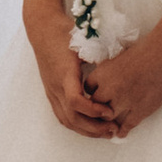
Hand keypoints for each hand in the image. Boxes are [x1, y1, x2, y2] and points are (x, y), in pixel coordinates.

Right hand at [23, 0, 117, 138]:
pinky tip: (90, 126)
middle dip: (94, 128)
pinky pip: (62, 116)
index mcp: (64, 74)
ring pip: (66, 121)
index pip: (75, 101)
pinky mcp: (51, 93)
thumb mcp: (84, 43)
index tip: (109, 111)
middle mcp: (56, 86)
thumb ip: (99, 59)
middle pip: (72, 118)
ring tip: (105, 132)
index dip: (93, 110)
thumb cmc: (64, 33)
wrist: (42, 29)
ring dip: (86, 130)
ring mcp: (51, 92)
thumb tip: (120, 72)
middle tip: (113, 129)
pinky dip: (77, 125)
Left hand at [80, 10, 161, 135]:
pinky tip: (121, 133)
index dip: (93, 91)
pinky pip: (126, 126)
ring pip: (108, 118)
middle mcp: (111, 88)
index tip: (97, 93)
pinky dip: (122, 131)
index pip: (88, 88)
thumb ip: (109, 70)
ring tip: (109, 124)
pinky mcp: (141, 110)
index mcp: (104, 72)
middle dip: (97, 107)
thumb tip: (103, 78)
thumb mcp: (119, 56)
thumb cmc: (145, 49)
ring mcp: (126, 100)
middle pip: (95, 105)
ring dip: (108, 121)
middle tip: (101, 111)